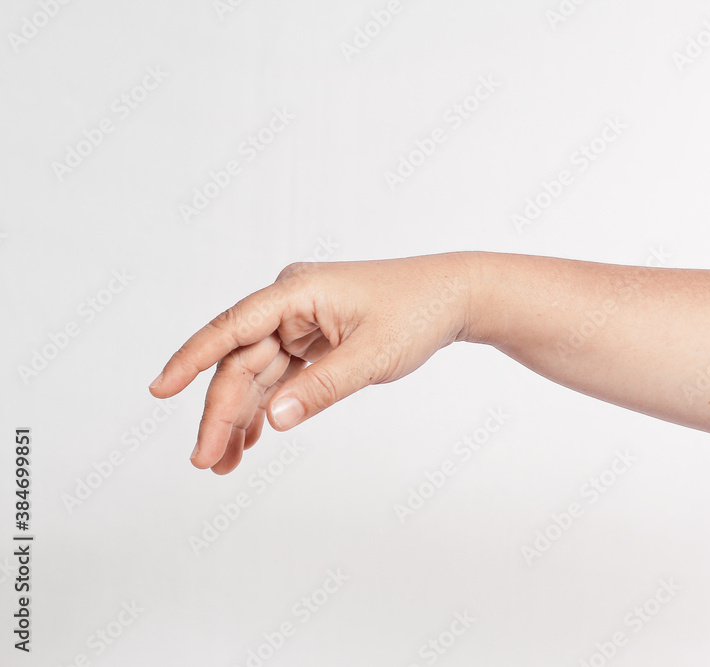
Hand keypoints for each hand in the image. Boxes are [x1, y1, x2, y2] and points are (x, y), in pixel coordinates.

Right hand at [148, 253, 475, 473]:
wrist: (455, 296)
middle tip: (205, 462)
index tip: (159, 390)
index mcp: (296, 292)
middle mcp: (290, 302)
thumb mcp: (372, 356)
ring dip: (241, 416)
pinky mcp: (313, 335)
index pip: (231, 328)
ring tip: (224, 464)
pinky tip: (253, 439)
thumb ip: (322, 389)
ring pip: (257, 372)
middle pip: (241, 361)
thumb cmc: (417, 312)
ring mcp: (300, 319)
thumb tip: (272, 420)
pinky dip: (268, 405)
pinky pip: (279, 373)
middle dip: (221, 412)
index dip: (191, 360)